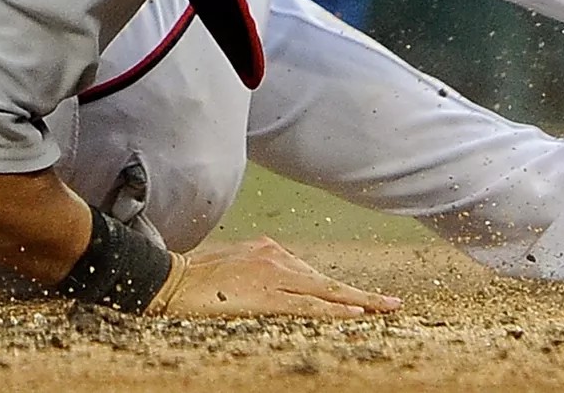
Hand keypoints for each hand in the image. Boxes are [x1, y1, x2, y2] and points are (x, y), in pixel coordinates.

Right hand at [152, 237, 400, 319]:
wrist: (171, 279)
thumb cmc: (197, 279)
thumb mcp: (234, 268)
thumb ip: (259, 272)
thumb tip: (275, 285)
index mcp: (269, 251)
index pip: (314, 274)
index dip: (341, 288)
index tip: (365, 298)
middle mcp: (276, 258)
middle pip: (327, 281)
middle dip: (361, 294)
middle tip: (392, 304)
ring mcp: (272, 275)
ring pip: (324, 292)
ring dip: (357, 302)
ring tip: (384, 309)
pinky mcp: (265, 295)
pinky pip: (307, 305)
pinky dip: (333, 310)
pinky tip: (355, 314)